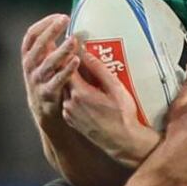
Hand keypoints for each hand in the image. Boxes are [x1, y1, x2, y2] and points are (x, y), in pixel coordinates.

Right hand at [22, 14, 79, 125]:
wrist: (45, 112)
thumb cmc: (51, 79)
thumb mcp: (47, 61)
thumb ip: (53, 46)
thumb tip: (71, 25)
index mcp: (30, 56)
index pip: (32, 35)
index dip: (44, 24)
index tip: (60, 16)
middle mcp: (30, 67)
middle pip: (38, 45)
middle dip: (51, 31)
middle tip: (65, 20)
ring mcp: (37, 81)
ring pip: (47, 63)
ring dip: (61, 51)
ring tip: (73, 40)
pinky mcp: (47, 93)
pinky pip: (57, 81)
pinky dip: (66, 70)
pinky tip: (77, 60)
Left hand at [63, 44, 153, 165]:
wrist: (121, 142)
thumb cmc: (123, 115)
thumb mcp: (116, 89)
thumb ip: (99, 70)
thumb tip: (86, 53)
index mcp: (80, 93)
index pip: (66, 67)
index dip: (68, 54)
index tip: (72, 43)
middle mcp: (70, 103)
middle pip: (63, 78)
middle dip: (68, 65)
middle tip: (75, 54)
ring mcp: (68, 112)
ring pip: (65, 90)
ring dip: (70, 80)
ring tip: (81, 72)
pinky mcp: (70, 120)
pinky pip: (67, 101)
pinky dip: (72, 93)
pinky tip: (83, 91)